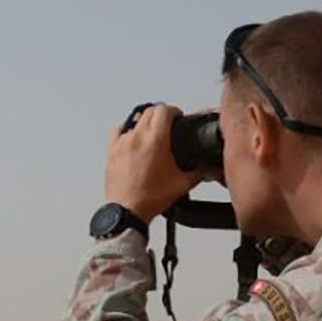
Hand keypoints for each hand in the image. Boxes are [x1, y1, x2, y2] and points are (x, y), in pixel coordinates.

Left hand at [105, 104, 208, 221]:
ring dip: (145, 122)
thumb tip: (209, 169)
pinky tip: (133, 137)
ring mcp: (122, 143)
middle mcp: (137, 138)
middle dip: (161, 114)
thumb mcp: (182, 184)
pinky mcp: (112, 151)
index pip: (164, 110)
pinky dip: (127, 130)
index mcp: (155, 140)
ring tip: (152, 132)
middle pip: (150, 111)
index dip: (174, 110)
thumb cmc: (149, 199)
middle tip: (168, 124)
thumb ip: (199, 173)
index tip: (178, 117)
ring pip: (134, 120)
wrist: (128, 211)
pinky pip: (118, 131)